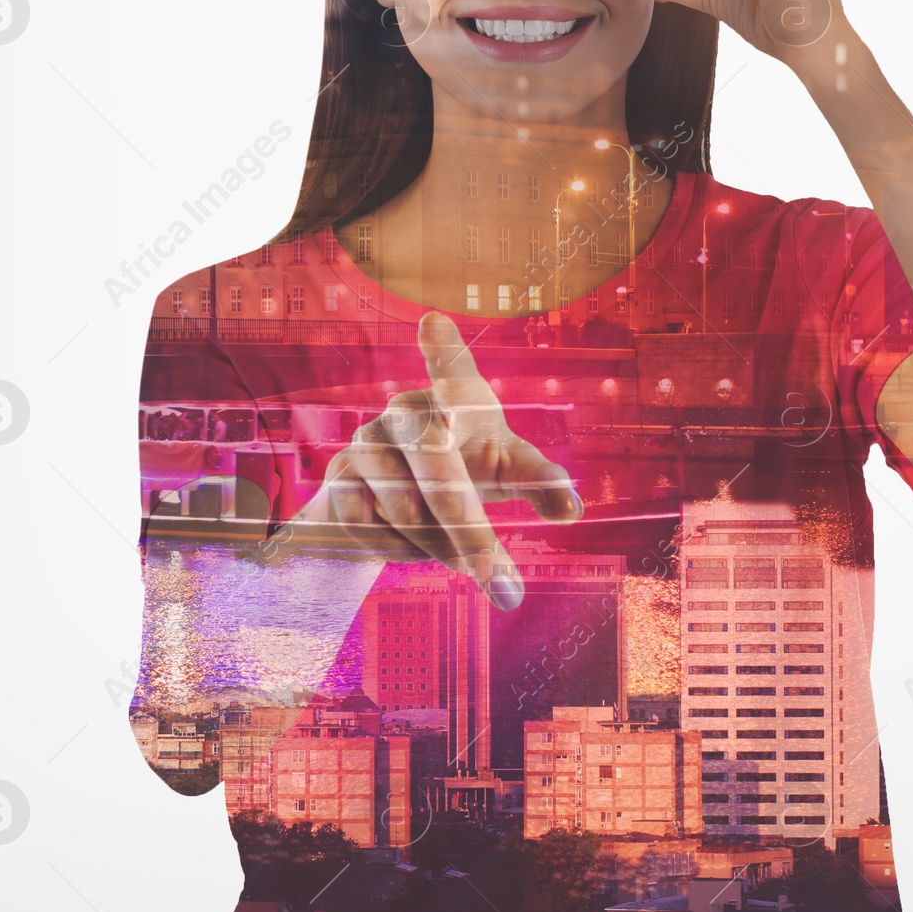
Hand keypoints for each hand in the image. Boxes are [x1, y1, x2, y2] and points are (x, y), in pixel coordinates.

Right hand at [303, 312, 581, 608]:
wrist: (388, 504)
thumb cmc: (465, 468)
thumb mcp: (508, 470)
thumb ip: (542, 482)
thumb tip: (572, 507)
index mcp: (457, 398)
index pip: (452, 369)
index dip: (443, 350)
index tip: (433, 322)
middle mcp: (407, 409)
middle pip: (439, 471)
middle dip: (471, 534)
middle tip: (505, 588)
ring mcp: (368, 440)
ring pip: (410, 515)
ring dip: (442, 550)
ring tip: (460, 556)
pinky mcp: (340, 477)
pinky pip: (378, 532)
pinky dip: (406, 552)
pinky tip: (413, 542)